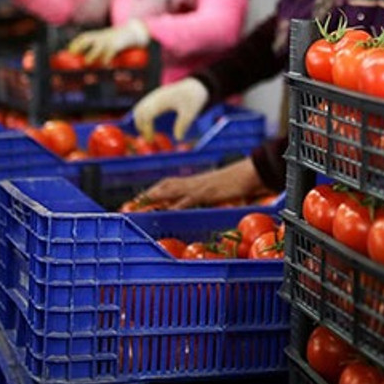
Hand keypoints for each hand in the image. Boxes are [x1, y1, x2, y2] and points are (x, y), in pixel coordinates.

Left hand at [68, 19, 148, 65]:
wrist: (134, 32)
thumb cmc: (120, 42)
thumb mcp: (110, 43)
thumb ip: (104, 54)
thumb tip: (96, 71)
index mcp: (99, 36)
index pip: (85, 37)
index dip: (76, 43)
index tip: (70, 51)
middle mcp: (103, 36)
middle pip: (88, 39)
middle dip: (80, 46)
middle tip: (74, 55)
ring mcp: (110, 39)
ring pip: (99, 45)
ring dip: (92, 53)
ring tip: (87, 62)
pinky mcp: (118, 44)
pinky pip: (111, 50)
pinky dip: (107, 58)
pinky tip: (105, 65)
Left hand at [128, 158, 265, 210]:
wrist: (250, 173)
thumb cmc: (238, 181)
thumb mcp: (221, 191)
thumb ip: (212, 196)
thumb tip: (209, 201)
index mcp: (196, 181)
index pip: (170, 183)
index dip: (156, 190)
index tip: (143, 197)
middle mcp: (193, 182)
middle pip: (165, 186)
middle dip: (149, 194)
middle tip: (133, 203)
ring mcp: (199, 186)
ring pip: (172, 190)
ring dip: (156, 197)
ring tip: (141, 204)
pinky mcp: (206, 192)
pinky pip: (188, 199)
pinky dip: (176, 205)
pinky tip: (167, 210)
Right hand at [133, 76, 208, 140]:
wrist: (195, 85)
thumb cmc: (192, 98)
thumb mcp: (191, 113)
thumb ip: (183, 125)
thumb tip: (178, 138)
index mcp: (162, 101)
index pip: (147, 115)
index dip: (146, 128)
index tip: (151, 139)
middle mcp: (155, 97)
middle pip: (139, 112)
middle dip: (140, 126)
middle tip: (149, 139)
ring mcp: (154, 96)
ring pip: (139, 108)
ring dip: (140, 121)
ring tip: (149, 134)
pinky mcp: (155, 97)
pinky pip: (143, 106)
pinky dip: (143, 116)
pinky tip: (150, 125)